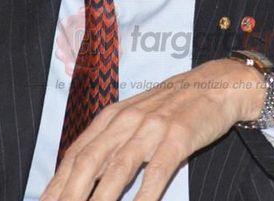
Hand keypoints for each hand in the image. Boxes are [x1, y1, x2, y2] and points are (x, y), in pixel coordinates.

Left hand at [42, 58, 273, 200]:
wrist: (217, 85)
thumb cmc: (175, 105)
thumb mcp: (137, 115)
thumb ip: (111, 140)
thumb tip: (81, 172)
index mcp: (113, 116)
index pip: (76, 153)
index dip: (57, 181)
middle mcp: (127, 120)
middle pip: (89, 162)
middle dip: (70, 194)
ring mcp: (152, 129)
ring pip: (117, 169)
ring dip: (99, 200)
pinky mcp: (178, 138)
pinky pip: (156, 172)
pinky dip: (143, 196)